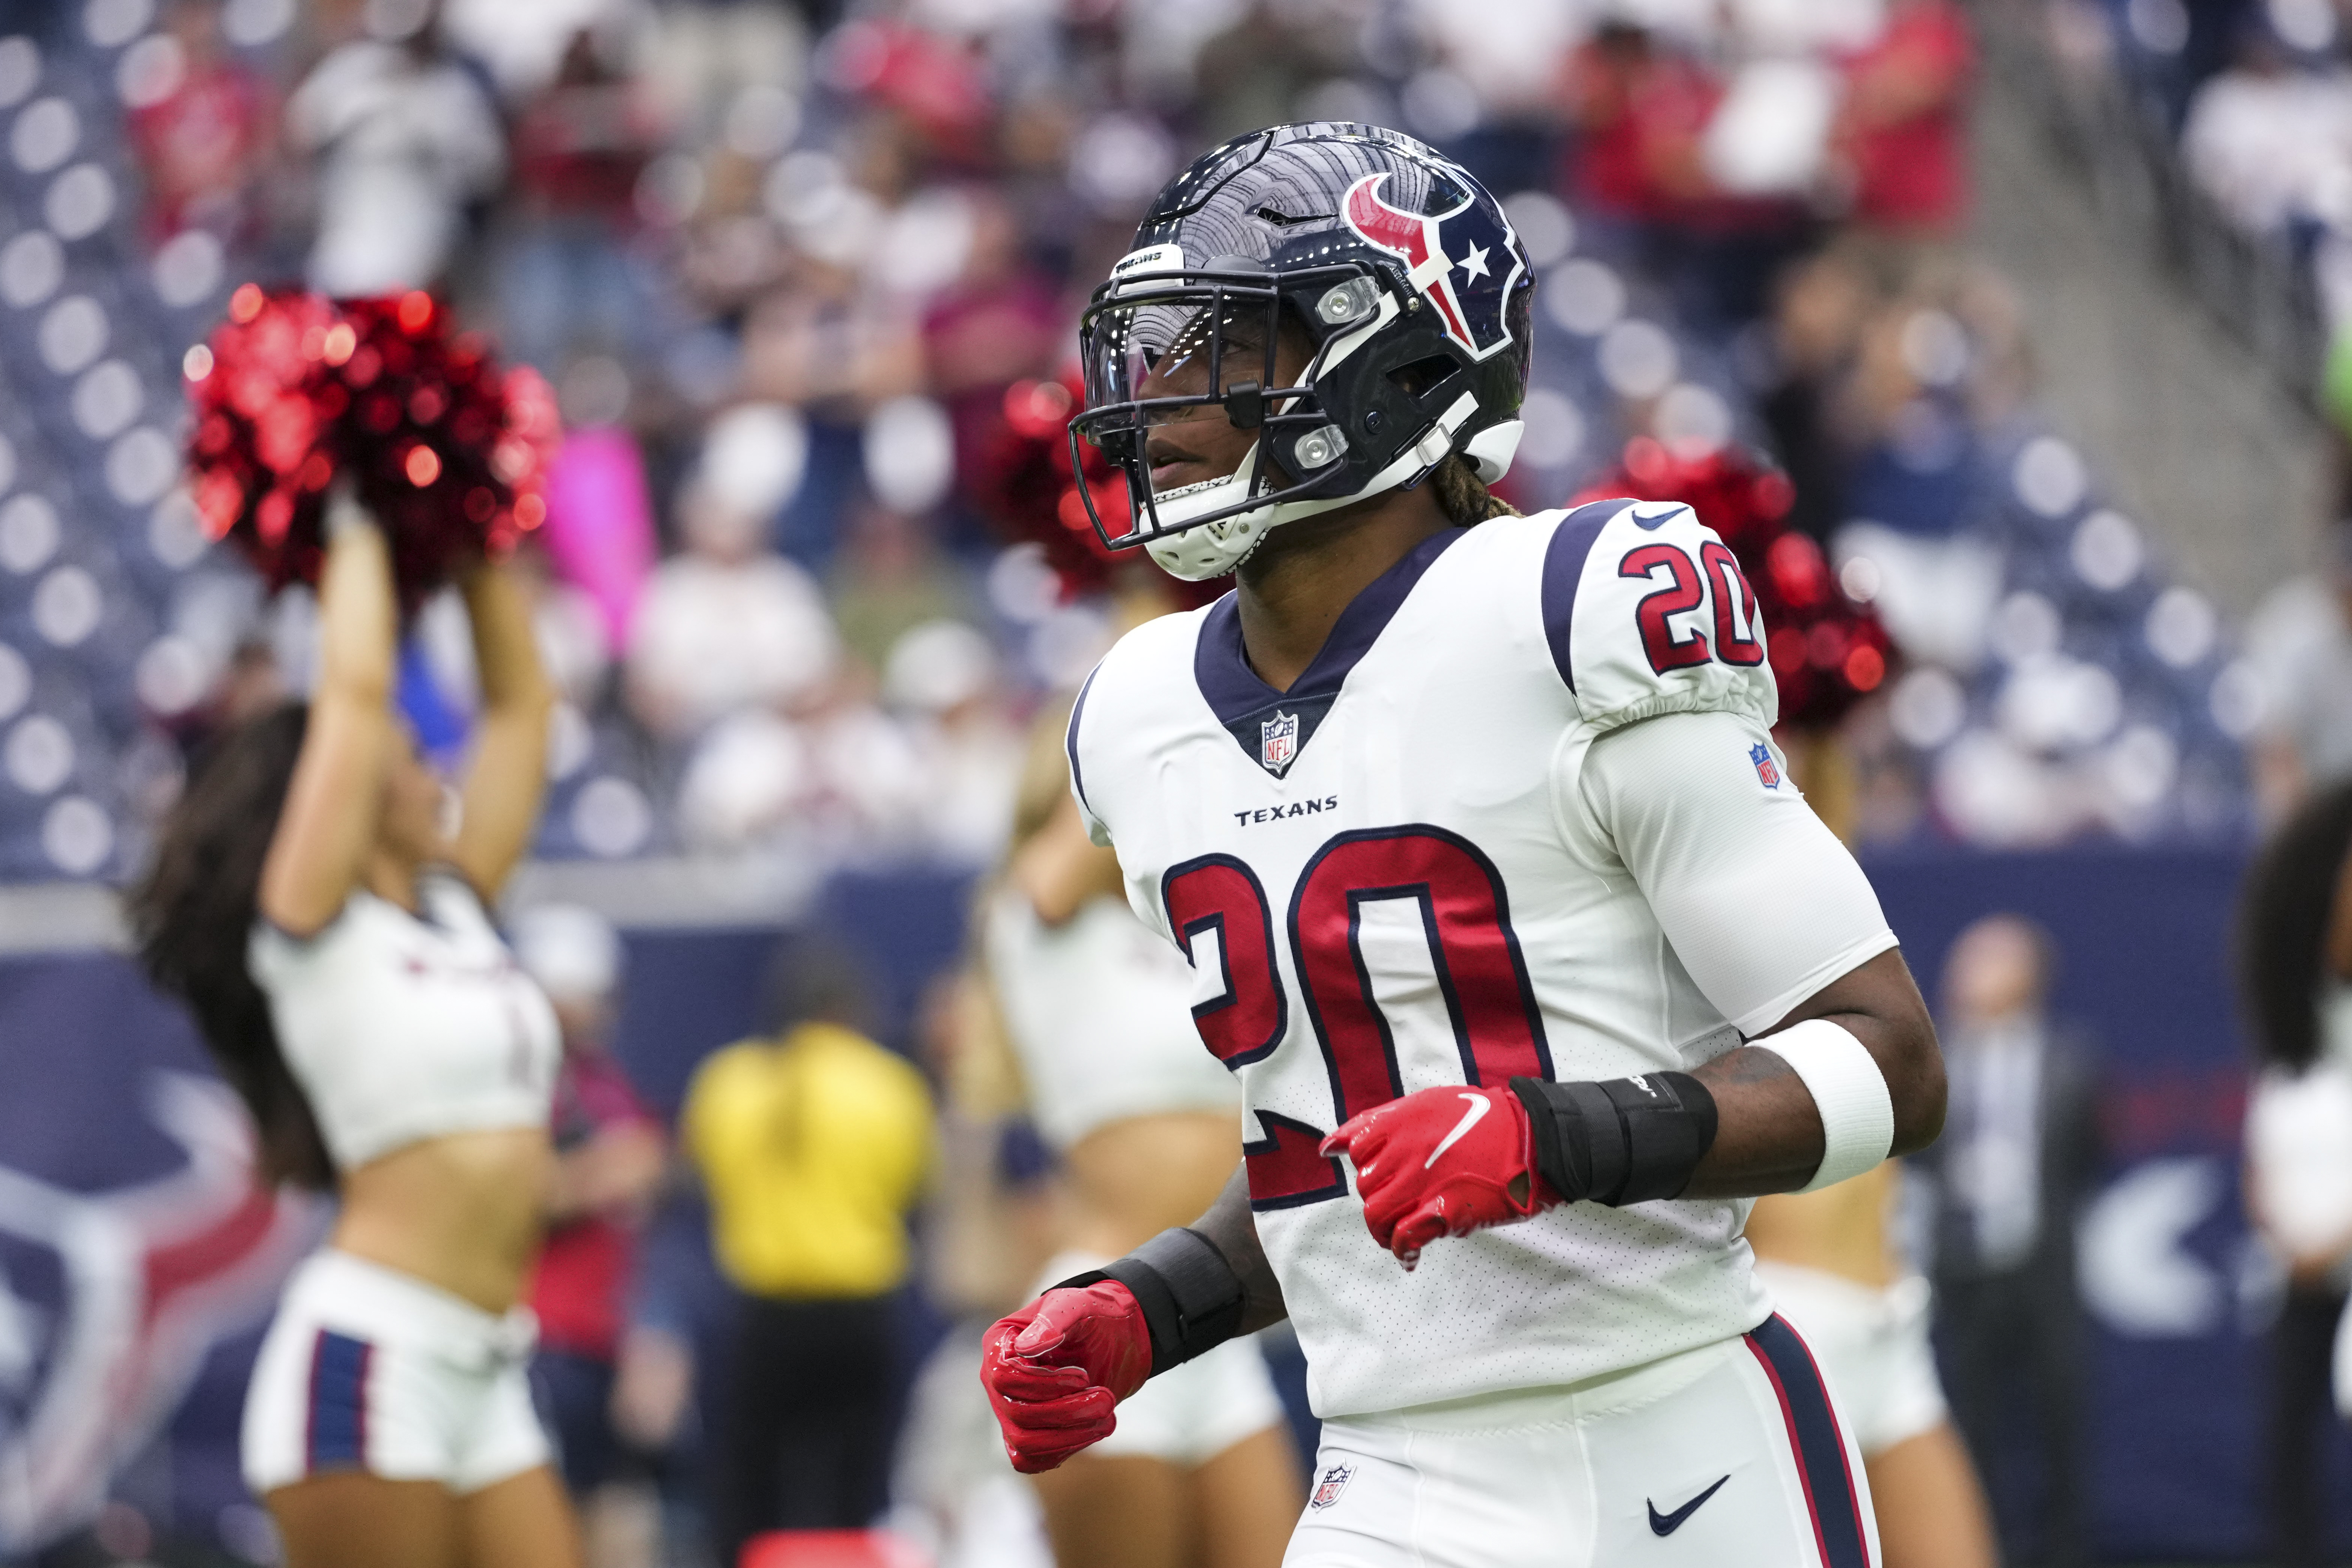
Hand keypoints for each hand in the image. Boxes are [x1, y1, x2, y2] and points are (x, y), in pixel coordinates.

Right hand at [980, 1282, 1152, 1472]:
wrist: (1115, 1339)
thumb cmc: (1092, 1317)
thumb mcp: (1078, 1306)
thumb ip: (1054, 1322)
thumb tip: (1025, 1348)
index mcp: (1000, 1345)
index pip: (1003, 1377)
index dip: (1044, 1384)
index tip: (1083, 1376)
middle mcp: (997, 1381)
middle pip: (1016, 1415)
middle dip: (1067, 1412)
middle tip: (1107, 1399)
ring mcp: (1010, 1410)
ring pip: (1024, 1444)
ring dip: (1071, 1436)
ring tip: (1107, 1417)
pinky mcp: (1029, 1434)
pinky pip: (1032, 1461)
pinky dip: (1065, 1450)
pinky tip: (1095, 1430)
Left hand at [1322, 1084, 1555, 1268]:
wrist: (1535, 1139)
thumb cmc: (1488, 1121)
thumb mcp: (1430, 1105)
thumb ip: (1381, 1123)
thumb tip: (1328, 1147)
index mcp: (1402, 1120)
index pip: (1357, 1148)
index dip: (1369, 1167)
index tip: (1381, 1178)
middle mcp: (1405, 1149)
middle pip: (1366, 1187)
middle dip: (1378, 1201)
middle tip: (1401, 1208)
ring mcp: (1423, 1181)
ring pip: (1377, 1215)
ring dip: (1385, 1231)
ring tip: (1401, 1236)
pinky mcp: (1444, 1211)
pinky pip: (1404, 1236)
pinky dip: (1402, 1250)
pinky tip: (1409, 1257)